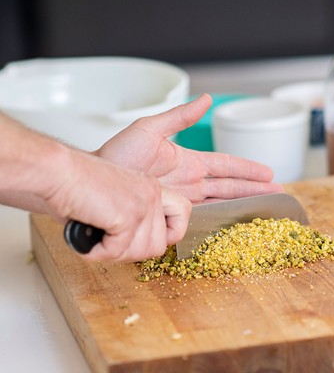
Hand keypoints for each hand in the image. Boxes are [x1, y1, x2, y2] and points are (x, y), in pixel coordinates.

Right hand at [43, 149, 191, 261]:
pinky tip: (88, 235)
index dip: (171, 233)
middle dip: (131, 253)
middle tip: (109, 242)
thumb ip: (133, 222)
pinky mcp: (128, 214)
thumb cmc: (76, 185)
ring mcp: (142, 204)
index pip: (183, 212)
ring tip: (97, 237)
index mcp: (151, 188)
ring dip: (114, 254)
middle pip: (159, 245)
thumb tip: (134, 249)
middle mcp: (151, 194)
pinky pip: (117, 251)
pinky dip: (97, 252)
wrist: (59, 171)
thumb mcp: (116, 200)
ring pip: (141, 253)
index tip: (147, 238)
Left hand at [95, 94, 283, 202]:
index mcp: (189, 161)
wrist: (99, 178)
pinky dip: (220, 219)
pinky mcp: (173, 213)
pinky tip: (234, 224)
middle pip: (230, 185)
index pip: (226, 165)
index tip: (268, 173)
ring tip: (265, 207)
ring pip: (221, 202)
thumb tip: (205, 99)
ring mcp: (183, 199)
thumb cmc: (119, 153)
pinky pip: (202, 217)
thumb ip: (179, 117)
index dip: (247, 168)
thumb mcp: (150, 129)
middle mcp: (190, 181)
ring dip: (243, 203)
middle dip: (254, 189)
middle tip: (278, 193)